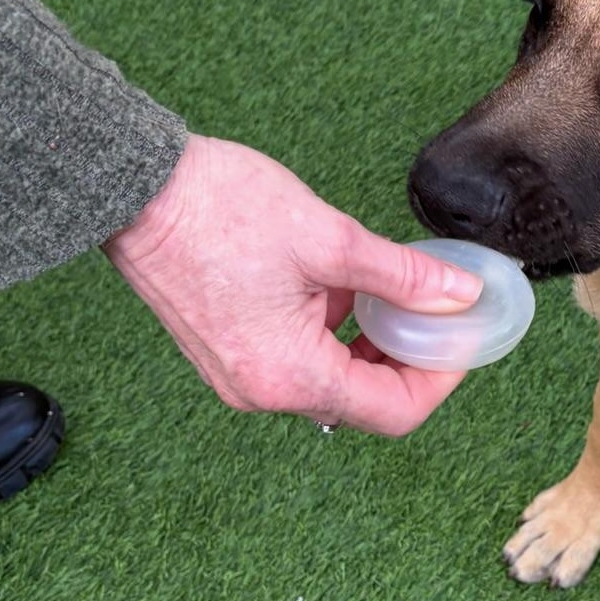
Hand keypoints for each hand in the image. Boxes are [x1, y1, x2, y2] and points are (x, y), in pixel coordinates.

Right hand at [104, 134, 481, 434]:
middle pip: (363, 402)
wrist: (136, 187)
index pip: (392, 413)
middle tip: (440, 316)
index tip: (464, 340)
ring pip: (332, 381)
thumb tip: (460, 295)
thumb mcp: (333, 241)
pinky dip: (336, 335)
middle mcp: (261, 391)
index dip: (440, 380)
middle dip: (409, 361)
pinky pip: (300, 360)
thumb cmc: (222, 209)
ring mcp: (240, 376)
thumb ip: (405, 278)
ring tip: (399, 295)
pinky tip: (352, 291)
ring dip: (373, 346)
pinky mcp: (228, 352)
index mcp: (288, 376)